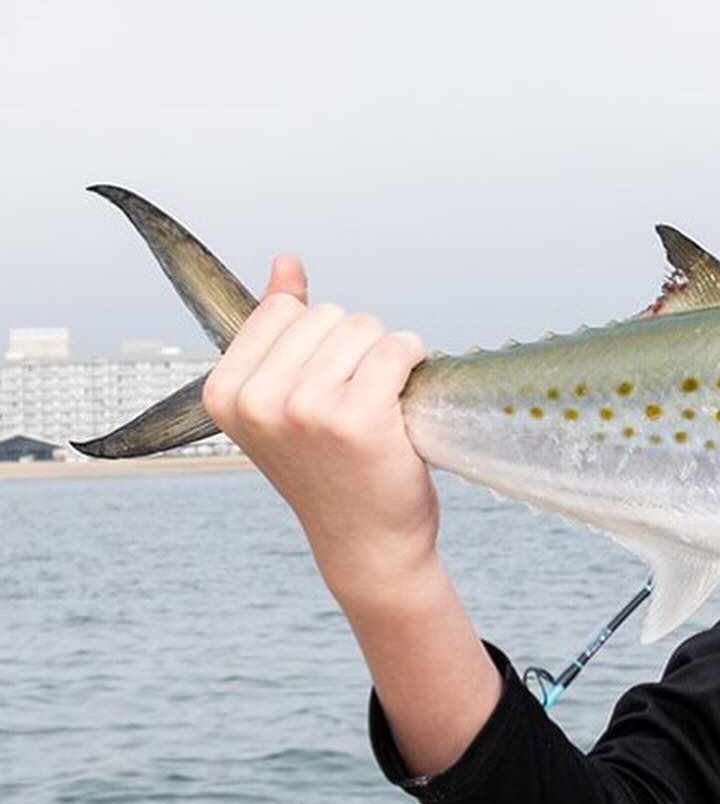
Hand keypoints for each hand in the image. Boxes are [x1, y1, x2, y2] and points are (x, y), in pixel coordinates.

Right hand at [202, 254, 437, 600]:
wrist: (365, 541)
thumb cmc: (330, 467)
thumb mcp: (283, 399)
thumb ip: (279, 328)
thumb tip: (286, 261)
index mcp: (225, 391)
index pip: (284, 309)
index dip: (320, 340)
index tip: (322, 388)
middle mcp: (258, 400)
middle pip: (328, 315)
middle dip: (354, 348)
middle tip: (354, 405)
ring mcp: (305, 408)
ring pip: (364, 327)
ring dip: (385, 357)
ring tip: (377, 409)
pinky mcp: (357, 418)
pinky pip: (397, 348)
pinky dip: (412, 363)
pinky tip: (403, 403)